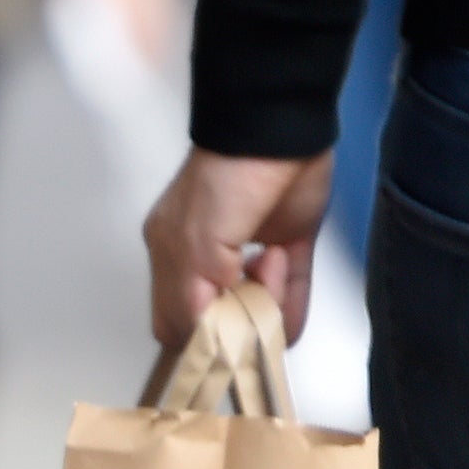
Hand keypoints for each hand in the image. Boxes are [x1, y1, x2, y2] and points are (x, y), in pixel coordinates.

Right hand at [143, 147, 337, 347]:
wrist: (277, 130)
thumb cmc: (225, 181)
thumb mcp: (195, 249)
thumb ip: (193, 300)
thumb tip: (210, 335)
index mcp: (173, 255)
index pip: (176, 319)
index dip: (199, 338)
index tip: (220, 337)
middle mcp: (208, 258)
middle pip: (220, 318)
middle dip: (236, 324)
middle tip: (248, 302)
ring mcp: (251, 249)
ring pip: (258, 306)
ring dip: (268, 306)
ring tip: (271, 262)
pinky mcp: (290, 241)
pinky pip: (293, 289)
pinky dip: (294, 309)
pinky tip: (290, 314)